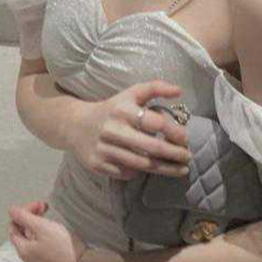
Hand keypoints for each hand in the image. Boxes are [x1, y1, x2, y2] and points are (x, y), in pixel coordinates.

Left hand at [7, 200, 87, 261]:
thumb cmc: (64, 248)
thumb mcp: (42, 227)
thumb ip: (24, 217)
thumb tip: (11, 211)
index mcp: (23, 250)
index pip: (14, 227)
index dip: (23, 213)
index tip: (39, 206)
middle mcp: (29, 261)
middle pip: (24, 236)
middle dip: (32, 219)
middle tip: (46, 209)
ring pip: (34, 245)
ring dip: (39, 230)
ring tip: (52, 223)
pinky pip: (44, 254)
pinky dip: (47, 242)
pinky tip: (58, 239)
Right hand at [65, 80, 192, 180]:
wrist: (74, 125)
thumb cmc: (111, 109)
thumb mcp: (130, 94)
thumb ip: (154, 88)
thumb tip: (179, 91)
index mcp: (122, 109)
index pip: (155, 122)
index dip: (175, 132)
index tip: (186, 138)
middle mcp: (112, 129)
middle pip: (151, 147)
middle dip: (174, 154)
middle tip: (187, 157)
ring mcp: (104, 148)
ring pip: (141, 164)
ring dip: (164, 168)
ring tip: (180, 168)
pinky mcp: (98, 164)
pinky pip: (126, 173)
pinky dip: (140, 172)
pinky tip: (150, 169)